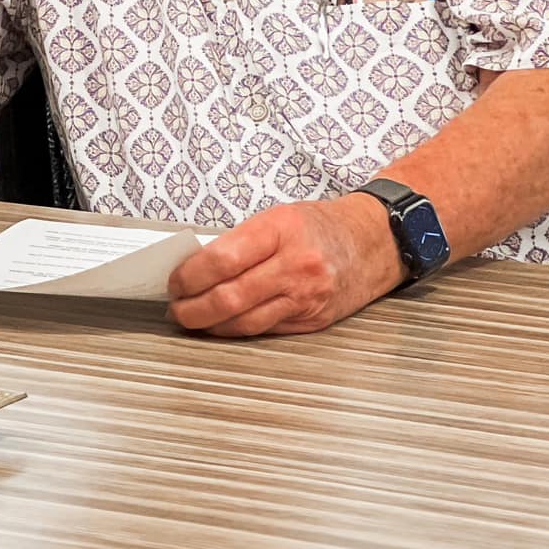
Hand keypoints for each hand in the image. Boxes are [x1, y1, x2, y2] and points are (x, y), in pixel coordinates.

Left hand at [166, 195, 402, 336]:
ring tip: (193, 318)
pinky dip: (237, 329)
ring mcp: (306, 296)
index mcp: (280, 230)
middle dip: (192, 309)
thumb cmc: (319, 226)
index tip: (175, 281)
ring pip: (244, 322)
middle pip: (229, 298)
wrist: (374, 241)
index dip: (188, 276)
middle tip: (176, 308)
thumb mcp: (276, 217)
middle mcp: (296, 265)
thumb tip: (191, 268)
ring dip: (210, 325)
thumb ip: (237, 242)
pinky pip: (264, 330)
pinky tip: (222, 323)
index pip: (221, 260)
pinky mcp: (313, 320)